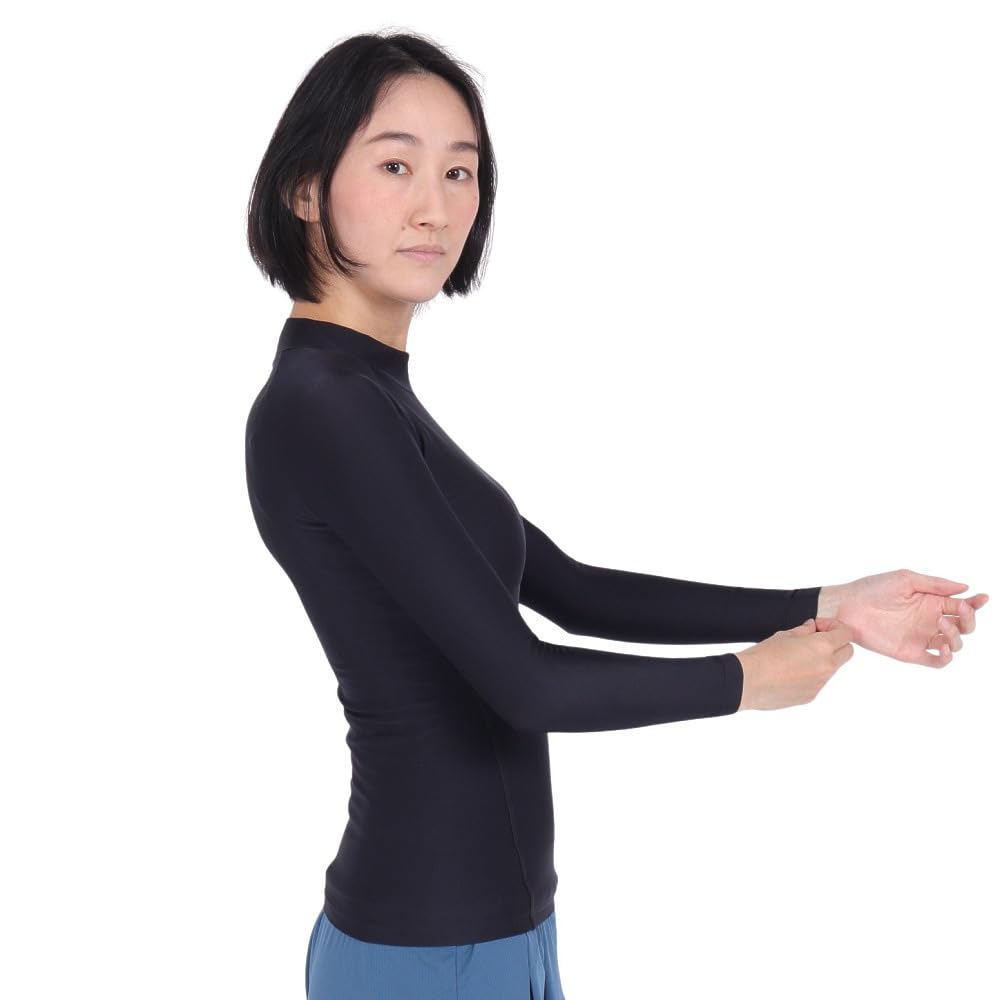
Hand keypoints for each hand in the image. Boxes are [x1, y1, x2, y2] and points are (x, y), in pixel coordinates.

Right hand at [736, 618, 853, 710]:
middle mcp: (827, 667)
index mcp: (822, 647)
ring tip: (796, 657)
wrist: (748, 681)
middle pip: (847, 652)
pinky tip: (789, 672)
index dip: (834, 626)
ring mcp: (820, 684)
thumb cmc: (763, 656)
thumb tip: (812, 628)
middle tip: (814, 640)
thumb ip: (804, 631)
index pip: (846, 634)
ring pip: (832, 668)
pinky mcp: (811, 696)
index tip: (818, 627)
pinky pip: (818, 682)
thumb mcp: (785, 635)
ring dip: (822, 660)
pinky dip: (810, 675)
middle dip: (835, 644)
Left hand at [818, 570, 988, 666]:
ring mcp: (921, 637)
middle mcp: (929, 620)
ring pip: (954, 644)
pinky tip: (943, 649)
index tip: (982, 599)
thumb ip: (935, 584)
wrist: (847, 606)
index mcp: (931, 601)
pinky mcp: (911, 652)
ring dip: (957, 637)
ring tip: (942, 624)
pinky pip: (937, 662)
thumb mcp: (906, 579)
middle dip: (969, 620)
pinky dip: (946, 659)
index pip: (961, 605)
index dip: (975, 604)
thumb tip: (964, 588)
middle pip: (964, 626)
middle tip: (959, 612)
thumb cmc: (872, 588)